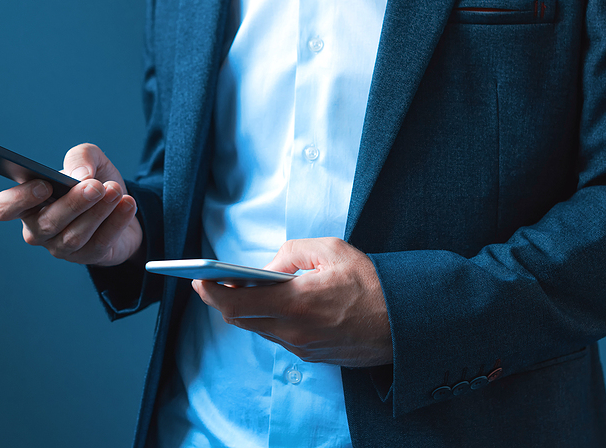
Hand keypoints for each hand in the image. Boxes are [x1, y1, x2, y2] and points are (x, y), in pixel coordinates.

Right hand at [0, 143, 141, 265]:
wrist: (123, 204)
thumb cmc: (94, 181)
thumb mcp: (89, 160)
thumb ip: (81, 157)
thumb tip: (80, 176)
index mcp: (27, 202)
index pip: (4, 208)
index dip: (19, 199)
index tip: (45, 185)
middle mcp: (39, 228)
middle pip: (47, 223)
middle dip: (73, 203)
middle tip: (95, 186)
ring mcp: (61, 247)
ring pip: (75, 235)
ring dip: (97, 211)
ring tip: (115, 191)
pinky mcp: (88, 257)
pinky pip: (100, 243)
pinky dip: (116, 222)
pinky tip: (127, 204)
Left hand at [192, 237, 392, 366]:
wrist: (407, 323)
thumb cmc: (372, 283)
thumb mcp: (331, 250)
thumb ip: (291, 252)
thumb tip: (267, 268)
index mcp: (296, 303)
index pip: (236, 304)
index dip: (211, 293)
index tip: (198, 280)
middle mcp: (294, 332)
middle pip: (242, 320)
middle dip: (223, 300)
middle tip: (212, 282)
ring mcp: (303, 348)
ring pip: (260, 328)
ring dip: (247, 310)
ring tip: (240, 288)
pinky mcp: (313, 355)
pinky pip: (280, 336)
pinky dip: (269, 319)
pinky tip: (271, 303)